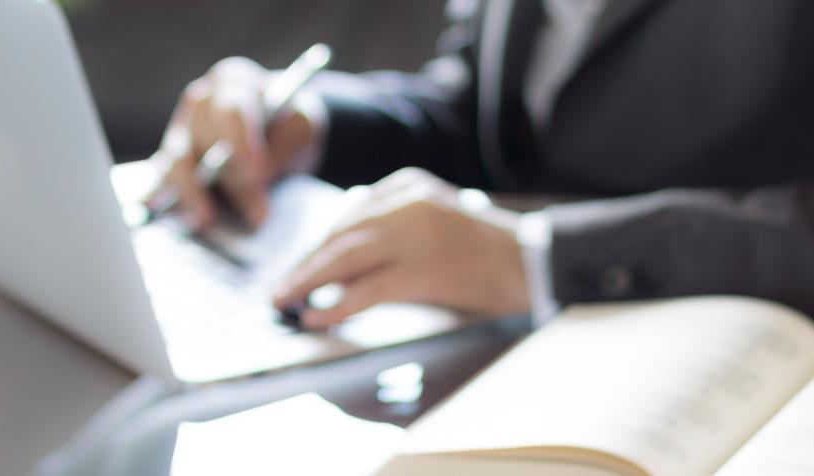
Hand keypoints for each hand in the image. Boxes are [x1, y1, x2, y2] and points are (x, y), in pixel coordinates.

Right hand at [147, 56, 323, 230]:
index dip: (241, 143)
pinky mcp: (172, 162)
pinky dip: (172, 201)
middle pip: (203, 139)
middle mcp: (200, 102)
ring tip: (207, 220)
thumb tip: (254, 186)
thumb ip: (279, 151)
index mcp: (234, 82)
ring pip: (176, 161)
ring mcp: (181, 131)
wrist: (279, 133)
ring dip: (192, 193)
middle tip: (257, 214)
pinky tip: (184, 220)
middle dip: (230, 180)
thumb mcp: (300, 129)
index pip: (231, 110)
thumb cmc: (288, 125)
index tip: (256, 175)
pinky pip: (164, 182)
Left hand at [272, 168, 531, 328]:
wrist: (535, 263)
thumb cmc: (484, 248)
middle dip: (306, 264)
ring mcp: (417, 233)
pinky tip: (317, 316)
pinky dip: (337, 304)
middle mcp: (409, 202)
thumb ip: (391, 216)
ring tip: (285, 302)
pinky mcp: (425, 269)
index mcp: (409, 185)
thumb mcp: (435, 216)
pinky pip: (369, 288)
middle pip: (341, 234)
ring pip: (346, 257)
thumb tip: (342, 227)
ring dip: (309, 282)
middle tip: (279, 289)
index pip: (348, 215)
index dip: (317, 246)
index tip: (295, 268)